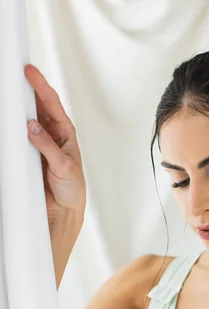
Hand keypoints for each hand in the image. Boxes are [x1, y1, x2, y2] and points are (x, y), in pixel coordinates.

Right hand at [24, 64, 85, 226]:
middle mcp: (52, 133)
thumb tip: (32, 126)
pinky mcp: (29, 152)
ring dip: (19, 105)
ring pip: (27, 117)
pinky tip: (8, 117)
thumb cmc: (72, 187)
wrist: (64, 208)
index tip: (29, 71)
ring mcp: (39, 141)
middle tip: (15, 72)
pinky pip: (19, 134)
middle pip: (38, 104)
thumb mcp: (63, 166)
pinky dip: (13, 124)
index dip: (41, 85)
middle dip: (27, 87)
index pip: (52, 103)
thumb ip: (47, 146)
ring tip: (9, 91)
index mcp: (65, 132)